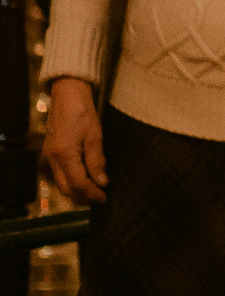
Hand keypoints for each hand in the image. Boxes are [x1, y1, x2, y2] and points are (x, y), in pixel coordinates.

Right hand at [42, 78, 106, 203]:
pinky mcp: (51, 152)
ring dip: (76, 191)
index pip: (78, 183)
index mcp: (64, 154)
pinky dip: (71, 180)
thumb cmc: (83, 112)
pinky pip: (59, 173)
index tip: (104, 198)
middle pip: (66, 188)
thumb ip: (97, 160)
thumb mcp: (95, 135)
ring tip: (94, 192)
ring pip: (61, 182)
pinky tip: (84, 179)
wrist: (67, 96)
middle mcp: (53, 158)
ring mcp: (49, 156)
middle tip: (100, 199)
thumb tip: (102, 182)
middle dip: (83, 196)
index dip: (92, 193)